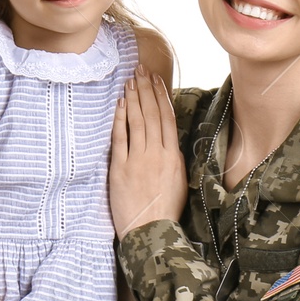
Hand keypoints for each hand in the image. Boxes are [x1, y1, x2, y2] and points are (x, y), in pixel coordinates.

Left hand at [109, 71, 187, 238]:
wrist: (151, 230)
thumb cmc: (165, 210)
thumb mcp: (178, 181)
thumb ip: (173, 159)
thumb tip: (168, 142)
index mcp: (174, 156)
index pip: (168, 118)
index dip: (161, 96)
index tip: (157, 80)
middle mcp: (158, 154)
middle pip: (152, 114)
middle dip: (146, 89)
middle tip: (141, 70)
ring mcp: (139, 160)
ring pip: (138, 122)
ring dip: (134, 98)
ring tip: (131, 80)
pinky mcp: (121, 169)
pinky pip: (121, 138)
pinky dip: (121, 119)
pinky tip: (121, 104)